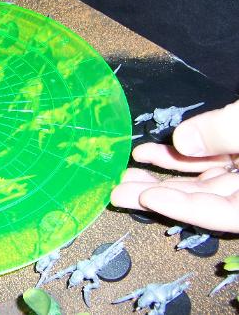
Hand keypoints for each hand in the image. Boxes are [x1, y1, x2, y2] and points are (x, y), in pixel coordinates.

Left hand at [111, 99, 238, 232]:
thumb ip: (227, 133)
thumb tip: (183, 141)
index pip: (222, 213)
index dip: (183, 207)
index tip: (148, 198)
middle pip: (201, 200)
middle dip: (156, 195)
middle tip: (118, 194)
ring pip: (196, 180)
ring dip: (158, 176)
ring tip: (123, 175)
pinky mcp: (234, 152)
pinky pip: (202, 159)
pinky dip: (173, 156)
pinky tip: (143, 154)